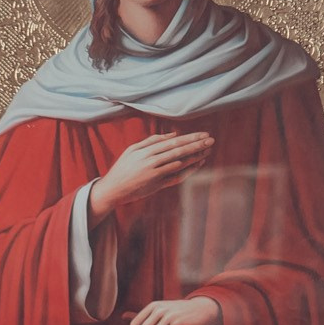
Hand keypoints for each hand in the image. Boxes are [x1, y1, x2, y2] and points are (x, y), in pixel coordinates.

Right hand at [90, 132, 213, 219]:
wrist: (112, 190)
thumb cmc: (122, 169)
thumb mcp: (132, 150)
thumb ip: (151, 141)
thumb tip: (172, 135)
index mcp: (145, 151)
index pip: (172, 142)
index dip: (189, 138)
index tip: (202, 134)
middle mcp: (150, 161)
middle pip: (178, 150)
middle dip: (196, 145)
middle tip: (211, 140)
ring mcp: (154, 174)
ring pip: (179, 163)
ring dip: (195, 156)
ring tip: (208, 150)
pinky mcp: (156, 185)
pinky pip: (176, 176)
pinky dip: (188, 170)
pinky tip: (198, 164)